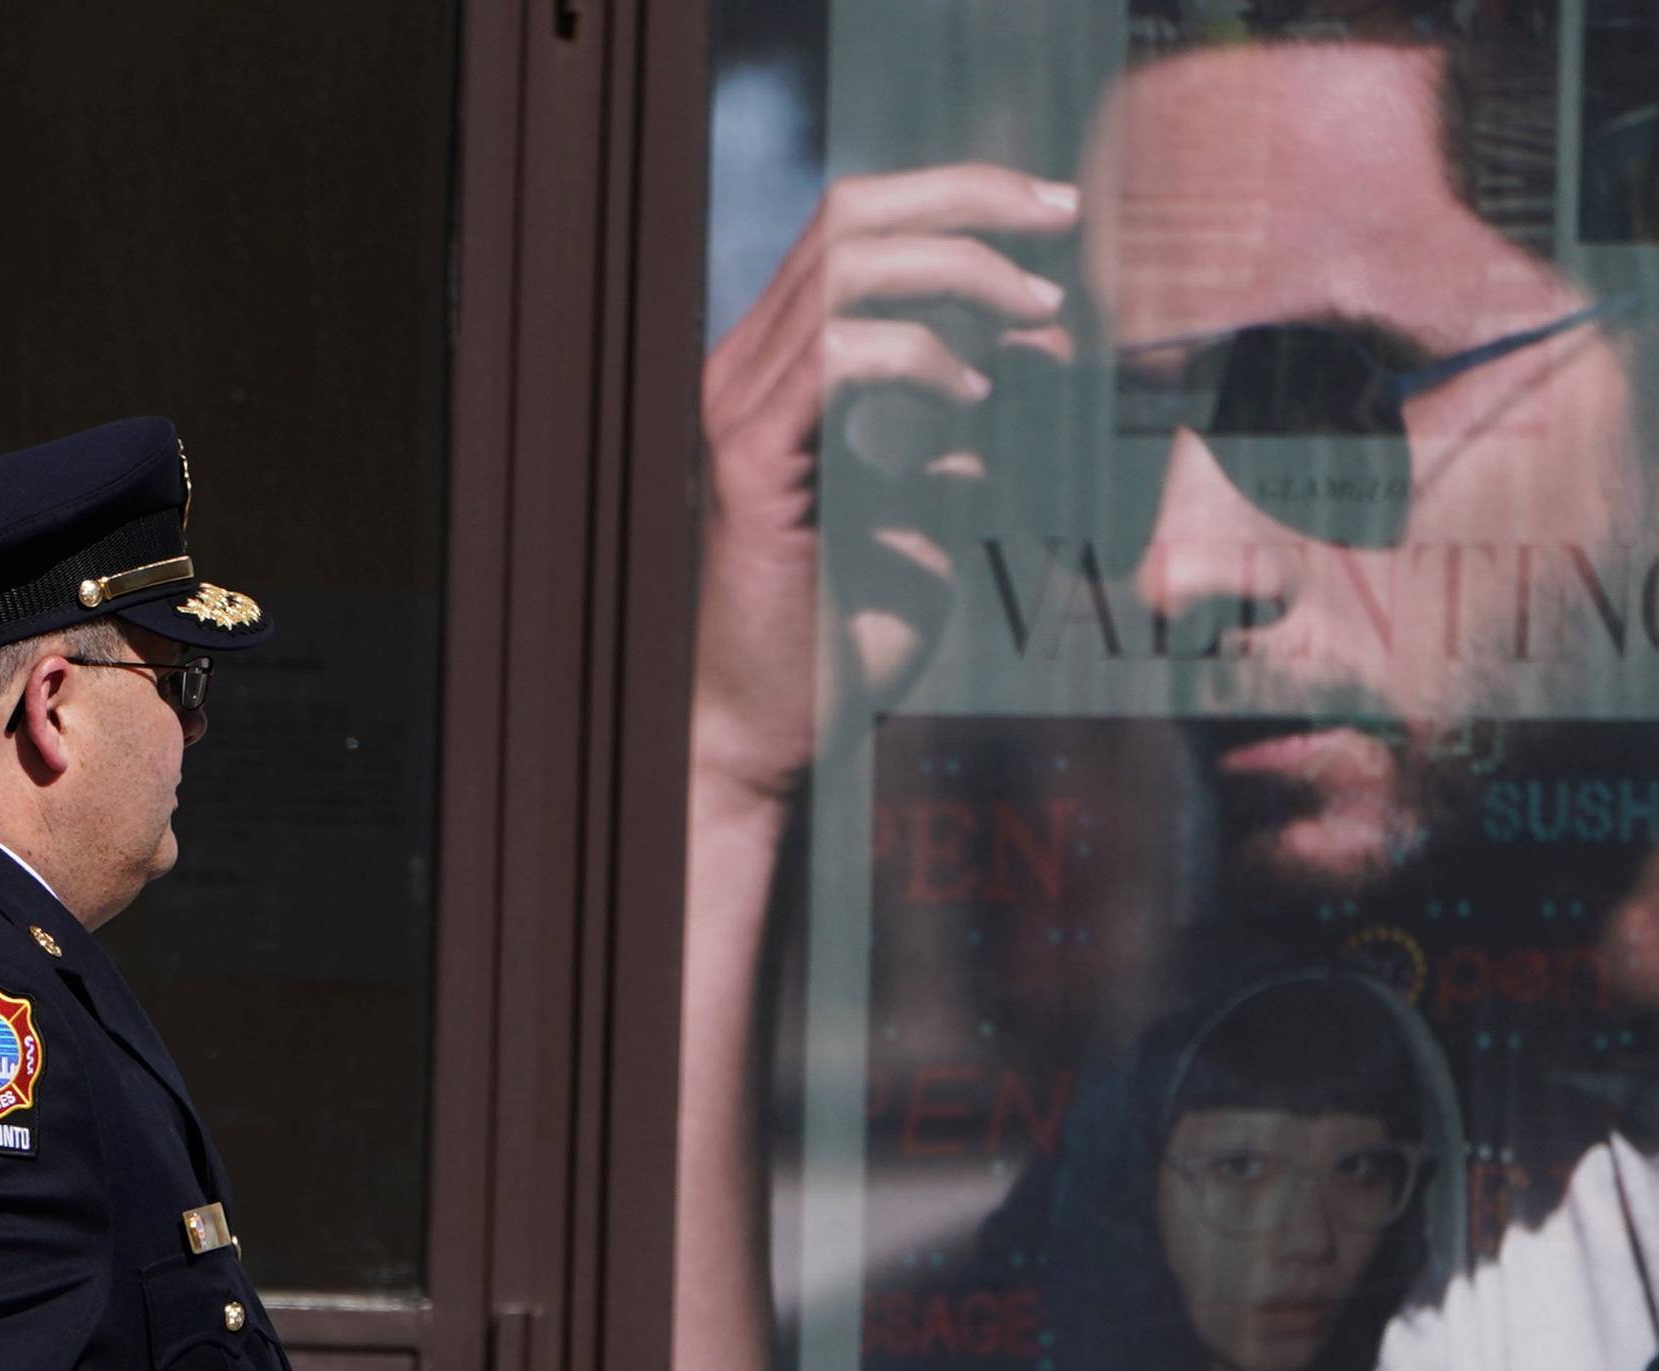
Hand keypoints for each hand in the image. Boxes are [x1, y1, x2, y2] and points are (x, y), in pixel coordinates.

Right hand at [693, 161, 1078, 805]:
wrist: (771, 737)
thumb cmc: (839, 645)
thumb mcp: (920, 524)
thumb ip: (954, 447)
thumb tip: (1019, 373)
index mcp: (776, 374)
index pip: (857, 234)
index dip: (957, 202)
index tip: (1053, 219)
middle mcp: (744, 373)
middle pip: (850, 217)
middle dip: (969, 200)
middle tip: (1065, 220)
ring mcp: (738, 411)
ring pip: (845, 268)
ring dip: (958, 272)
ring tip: (1038, 311)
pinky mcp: (751, 465)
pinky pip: (834, 359)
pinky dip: (916, 358)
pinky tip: (973, 396)